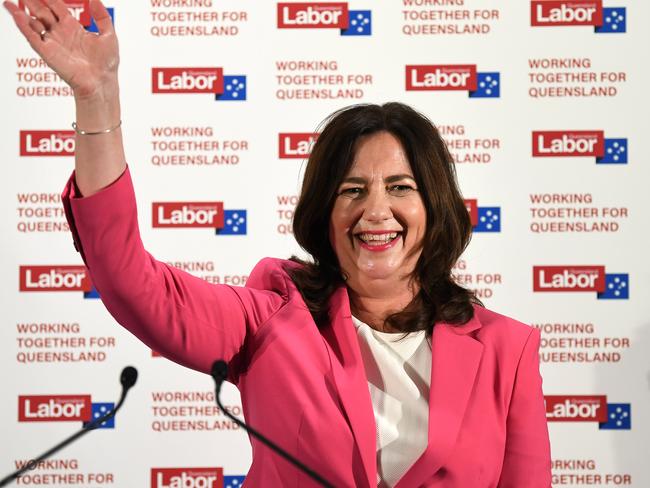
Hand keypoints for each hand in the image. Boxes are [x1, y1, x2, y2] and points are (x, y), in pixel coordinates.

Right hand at [4, 0, 118, 99]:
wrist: (102, 82)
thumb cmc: (107, 63)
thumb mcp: (109, 35)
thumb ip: (102, 16)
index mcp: (73, 28)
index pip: (56, 7)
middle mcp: (60, 33)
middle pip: (42, 12)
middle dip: (32, 1)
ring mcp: (53, 42)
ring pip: (32, 23)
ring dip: (20, 12)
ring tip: (8, 3)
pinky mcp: (47, 52)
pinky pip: (32, 37)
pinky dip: (23, 25)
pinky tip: (17, 15)